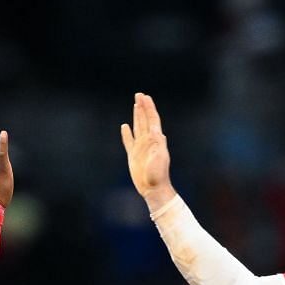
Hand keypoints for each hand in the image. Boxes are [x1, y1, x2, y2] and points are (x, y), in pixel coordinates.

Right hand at [121, 92, 176, 212]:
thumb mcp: (159, 158)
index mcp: (156, 140)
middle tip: (139, 95)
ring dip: (137, 116)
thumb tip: (156, 131)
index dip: (149, 108)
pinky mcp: (133, 156)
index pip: (152, 120)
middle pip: (145, 120)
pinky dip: (127, 134)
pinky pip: (129, 141)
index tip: (145, 97)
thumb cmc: (158, 175)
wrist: (154, 189)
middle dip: (143, 107)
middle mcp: (148, 141)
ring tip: (135, 105)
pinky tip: (125, 126)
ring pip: (138, 127)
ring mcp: (140, 148)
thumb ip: (157, 144)